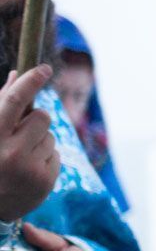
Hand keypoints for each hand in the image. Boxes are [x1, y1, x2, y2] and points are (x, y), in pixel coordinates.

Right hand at [0, 66, 58, 220]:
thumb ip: (1, 105)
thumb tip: (17, 74)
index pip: (13, 102)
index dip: (30, 82)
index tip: (43, 69)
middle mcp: (9, 152)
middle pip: (41, 116)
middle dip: (35, 119)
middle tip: (21, 133)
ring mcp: (28, 168)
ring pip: (50, 136)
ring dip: (39, 141)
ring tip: (18, 158)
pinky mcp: (45, 181)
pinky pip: (55, 154)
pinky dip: (44, 158)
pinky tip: (27, 170)